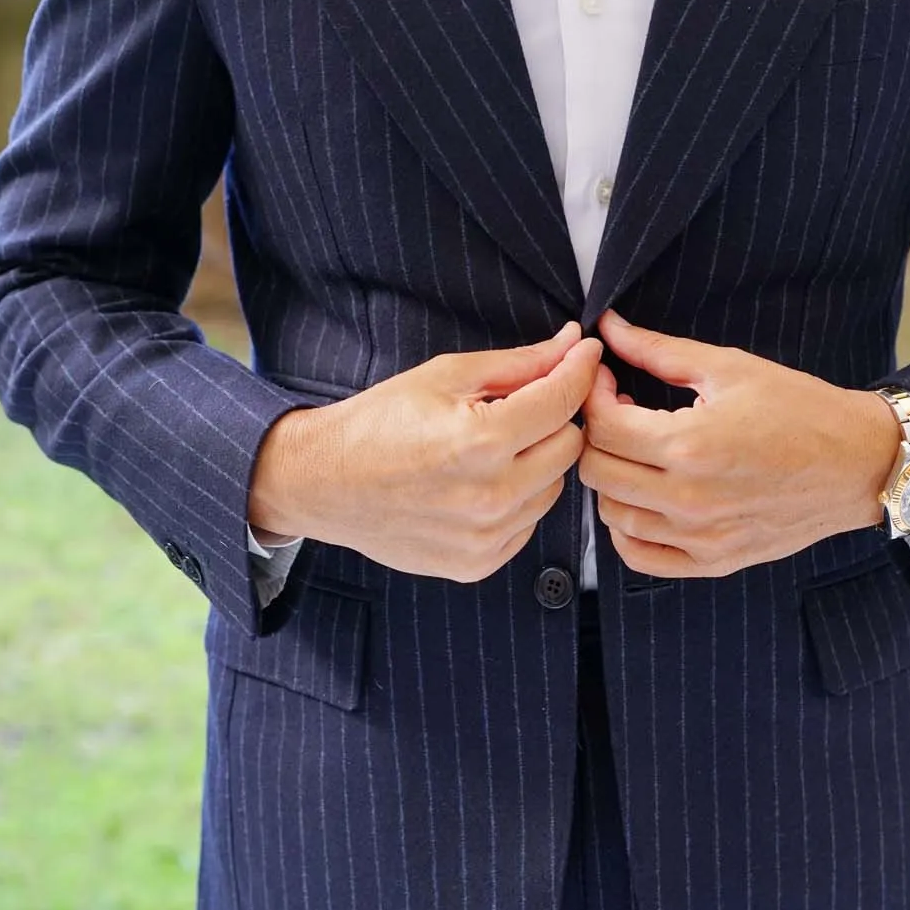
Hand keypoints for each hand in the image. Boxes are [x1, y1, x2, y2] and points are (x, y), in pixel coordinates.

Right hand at [249, 323, 602, 581]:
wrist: (323, 483)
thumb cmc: (378, 424)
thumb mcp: (445, 377)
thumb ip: (518, 364)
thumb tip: (572, 345)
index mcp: (480, 441)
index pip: (562, 401)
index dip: (579, 369)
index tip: (585, 354)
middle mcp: (490, 495)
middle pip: (569, 446)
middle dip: (554, 418)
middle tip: (522, 405)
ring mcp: (486, 537)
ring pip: (554, 487)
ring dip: (536, 461)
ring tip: (490, 447)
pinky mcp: (478, 564)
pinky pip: (528, 523)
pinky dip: (516, 499)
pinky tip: (479, 483)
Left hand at [578, 310, 901, 579]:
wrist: (859, 463)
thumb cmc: (802, 410)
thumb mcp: (731, 368)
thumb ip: (660, 351)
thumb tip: (609, 328)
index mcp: (692, 445)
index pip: (604, 426)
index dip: (592, 395)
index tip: (606, 380)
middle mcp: (691, 499)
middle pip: (597, 472)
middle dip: (595, 435)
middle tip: (617, 412)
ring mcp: (701, 537)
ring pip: (612, 515)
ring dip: (610, 479)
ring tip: (635, 452)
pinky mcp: (713, 561)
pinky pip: (640, 556)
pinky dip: (627, 529)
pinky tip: (643, 497)